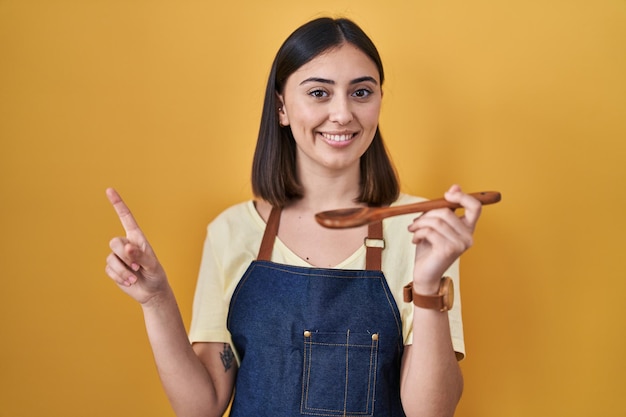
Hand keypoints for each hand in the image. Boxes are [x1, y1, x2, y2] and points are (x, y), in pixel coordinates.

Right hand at [104, 188, 168, 304]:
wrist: (151, 291)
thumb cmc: (155, 274)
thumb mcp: (153, 265)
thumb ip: (141, 255)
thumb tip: (128, 248)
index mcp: (137, 238)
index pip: (126, 218)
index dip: (118, 204)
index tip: (109, 190)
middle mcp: (126, 244)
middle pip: (114, 242)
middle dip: (125, 256)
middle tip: (138, 266)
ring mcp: (118, 256)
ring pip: (111, 258)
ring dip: (124, 270)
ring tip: (136, 275)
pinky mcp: (113, 268)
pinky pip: (109, 270)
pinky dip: (121, 278)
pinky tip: (130, 281)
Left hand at [408, 185, 481, 292]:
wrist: (425, 275)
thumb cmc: (429, 250)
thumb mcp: (436, 226)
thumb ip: (444, 209)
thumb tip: (455, 186)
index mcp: (467, 229)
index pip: (475, 207)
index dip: (463, 196)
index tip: (447, 194)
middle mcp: (468, 237)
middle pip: (447, 212)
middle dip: (427, 213)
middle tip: (415, 221)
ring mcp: (460, 245)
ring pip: (437, 221)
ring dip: (420, 223)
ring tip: (413, 230)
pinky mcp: (448, 250)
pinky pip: (430, 231)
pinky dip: (418, 232)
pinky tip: (415, 239)